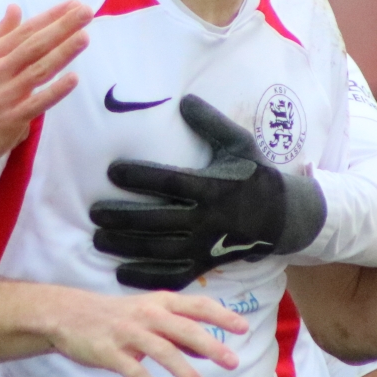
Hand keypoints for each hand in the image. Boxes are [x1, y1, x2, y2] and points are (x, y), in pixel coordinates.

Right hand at [0, 2, 89, 176]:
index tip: (73, 4)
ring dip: (62, 52)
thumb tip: (15, 8)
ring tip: (84, 37)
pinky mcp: (10, 120)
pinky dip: (55, 90)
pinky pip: (37, 103)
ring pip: (38, 70)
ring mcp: (3, 96)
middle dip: (62, 27)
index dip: (50, 17)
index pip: (24, 31)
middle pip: (34, 45)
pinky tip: (73, 79)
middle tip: (86, 11)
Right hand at [41, 287, 248, 376]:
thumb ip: (175, 329)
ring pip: (164, 352)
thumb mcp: (146, 314)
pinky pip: (136, 374)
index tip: (243, 328)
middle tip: (233, 362)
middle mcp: (147, 315)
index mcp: (159, 303)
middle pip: (185, 329)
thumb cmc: (114, 315)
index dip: (221, 316)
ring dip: (187, 373)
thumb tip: (205, 348)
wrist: (68, 314)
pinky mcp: (111, 353)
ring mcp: (129, 334)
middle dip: (211, 346)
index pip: (196, 306)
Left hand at [89, 95, 327, 289]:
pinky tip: (120, 272)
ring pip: (160, 250)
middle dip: (122, 217)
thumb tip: (184, 100)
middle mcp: (207, 219)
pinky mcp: (206, 265)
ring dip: (126, 246)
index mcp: (214, 187)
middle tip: (93, 212)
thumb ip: (211, 123)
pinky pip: (173, 276)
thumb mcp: (240, 143)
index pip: (170, 182)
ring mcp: (205, 246)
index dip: (140, 177)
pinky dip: (146, 277)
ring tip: (97, 238)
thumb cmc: (255, 174)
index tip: (112, 171)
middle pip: (158, 221)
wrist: (282, 217)